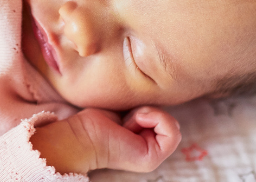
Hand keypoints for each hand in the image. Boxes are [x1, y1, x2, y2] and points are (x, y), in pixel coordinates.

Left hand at [30, 107, 181, 173]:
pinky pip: (173, 134)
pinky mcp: (152, 159)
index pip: (168, 118)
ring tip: (128, 121)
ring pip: (173, 126)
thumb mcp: (130, 109)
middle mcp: (152, 151)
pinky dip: (157, 119)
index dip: (151, 108)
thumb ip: (148, 109)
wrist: (82, 133)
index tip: (128, 114)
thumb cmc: (99, 120)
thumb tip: (161, 97)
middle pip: (171, 121)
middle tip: (127, 118)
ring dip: (149, 114)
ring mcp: (153, 157)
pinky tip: (136, 120)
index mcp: (148, 141)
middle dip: (149, 111)